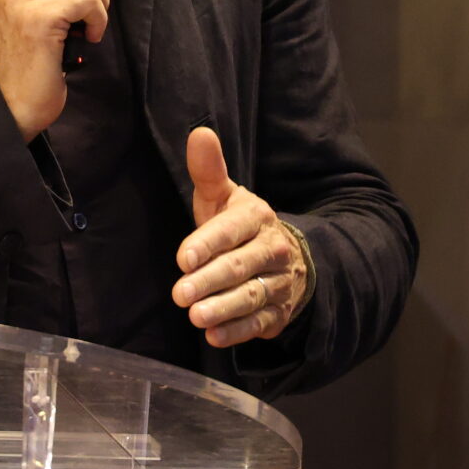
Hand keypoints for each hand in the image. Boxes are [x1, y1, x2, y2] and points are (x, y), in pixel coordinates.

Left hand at [172, 126, 309, 346]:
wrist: (287, 258)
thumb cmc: (239, 225)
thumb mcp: (224, 197)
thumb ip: (209, 170)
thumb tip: (199, 133)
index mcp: (256, 216)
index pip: (232, 230)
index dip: (208, 244)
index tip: (184, 258)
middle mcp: (272, 249)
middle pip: (240, 266)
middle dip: (210, 281)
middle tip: (180, 294)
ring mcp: (279, 283)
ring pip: (251, 296)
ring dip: (223, 309)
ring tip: (196, 316)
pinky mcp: (279, 312)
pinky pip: (260, 323)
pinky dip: (238, 331)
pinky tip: (214, 336)